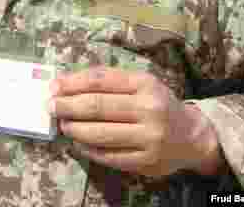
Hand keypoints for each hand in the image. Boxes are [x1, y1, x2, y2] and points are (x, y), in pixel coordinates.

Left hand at [49, 67, 223, 177]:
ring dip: (74, 129)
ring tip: (63, 124)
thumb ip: (106, 81)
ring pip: (100, 134)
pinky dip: (87, 149)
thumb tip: (65, 83)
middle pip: (97, 107)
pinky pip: (108, 156)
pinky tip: (78, 143)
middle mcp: (149, 109)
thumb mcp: (139, 83)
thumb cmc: (157, 104)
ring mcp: (149, 138)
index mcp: (145, 84)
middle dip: (67, 106)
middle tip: (51, 106)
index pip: (100, 81)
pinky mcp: (146, 161)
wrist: (192, 136)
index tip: (53, 87)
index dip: (72, 84)